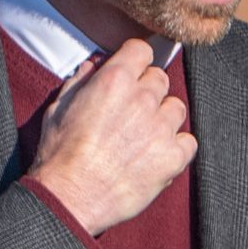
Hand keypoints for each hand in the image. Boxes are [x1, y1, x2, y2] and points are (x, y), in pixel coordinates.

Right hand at [27, 39, 197, 234]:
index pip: (142, 50)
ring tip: (143, 137)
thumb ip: (80, 82)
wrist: (69, 198)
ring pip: (176, 108)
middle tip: (131, 113)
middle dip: (147, 91)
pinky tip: (157, 156)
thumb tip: (93, 67)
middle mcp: (142, 98)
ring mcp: (160, 127)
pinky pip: (189, 142)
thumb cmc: (59, 155)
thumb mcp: (58, 109)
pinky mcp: (172, 156)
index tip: (132, 72)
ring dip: (163, 118)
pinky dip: (176, 148)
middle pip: (160, 79)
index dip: (136, 61)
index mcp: (114, 80)